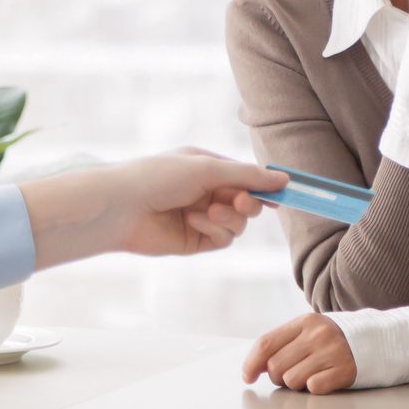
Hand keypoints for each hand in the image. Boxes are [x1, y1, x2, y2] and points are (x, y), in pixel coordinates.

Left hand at [22, 153, 287, 266]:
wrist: (121, 206)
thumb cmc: (158, 176)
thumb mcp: (207, 168)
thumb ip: (247, 175)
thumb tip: (283, 179)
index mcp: (208, 167)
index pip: (248, 176)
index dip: (266, 184)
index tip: (286, 191)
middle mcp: (207, 192)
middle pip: (249, 202)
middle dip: (249, 203)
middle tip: (242, 202)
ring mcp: (202, 217)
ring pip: (239, 223)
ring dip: (229, 217)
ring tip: (208, 210)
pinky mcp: (195, 241)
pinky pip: (223, 238)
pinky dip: (214, 229)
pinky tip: (193, 222)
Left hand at [242, 312, 358, 393]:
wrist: (377, 341)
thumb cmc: (333, 340)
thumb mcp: (310, 330)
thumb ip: (283, 343)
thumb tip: (252, 368)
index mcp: (305, 321)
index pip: (266, 343)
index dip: (251, 363)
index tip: (247, 377)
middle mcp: (318, 335)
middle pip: (275, 366)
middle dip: (278, 376)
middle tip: (292, 373)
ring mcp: (333, 352)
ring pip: (291, 380)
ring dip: (297, 384)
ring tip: (311, 374)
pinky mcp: (345, 370)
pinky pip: (314, 388)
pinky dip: (315, 387)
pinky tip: (326, 378)